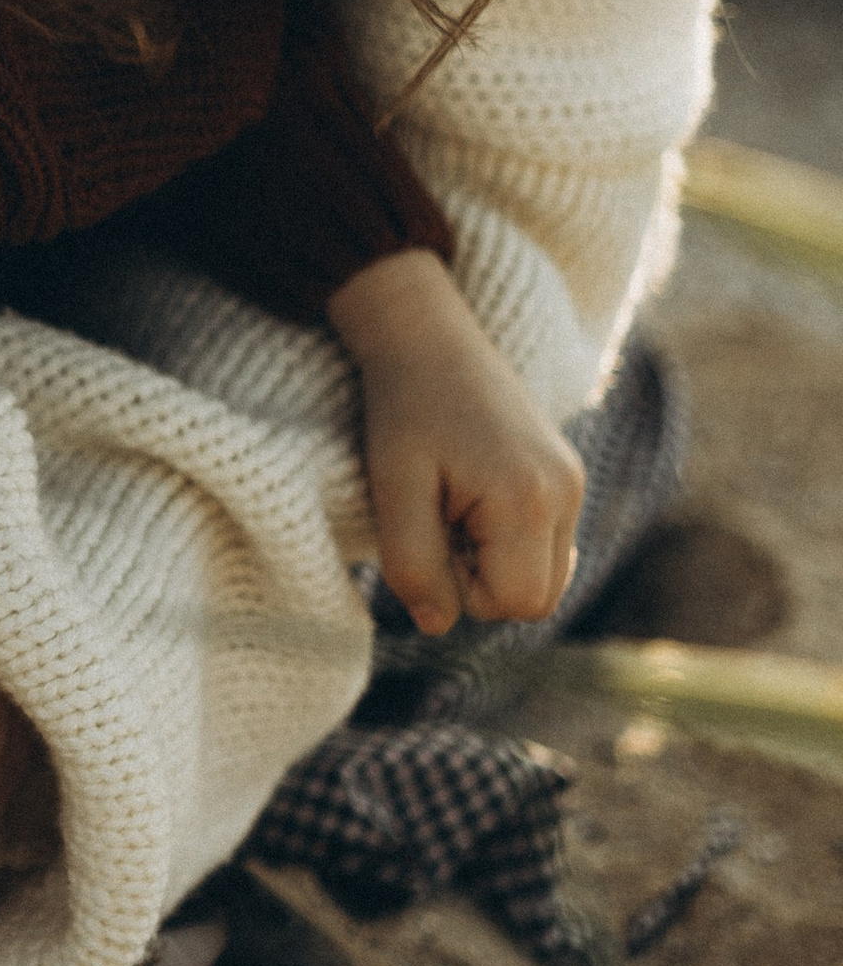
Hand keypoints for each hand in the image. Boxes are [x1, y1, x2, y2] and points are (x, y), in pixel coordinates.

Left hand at [329, 247, 583, 635]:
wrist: (427, 339)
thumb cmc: (404, 411)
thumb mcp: (393, 490)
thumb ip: (413, 565)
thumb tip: (437, 626)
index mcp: (529, 499)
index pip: (517, 603)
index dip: (465, 593)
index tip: (430, 539)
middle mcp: (567, 492)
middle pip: (540, 598)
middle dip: (484, 584)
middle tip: (439, 526)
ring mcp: (573, 483)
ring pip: (547, 575)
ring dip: (496, 564)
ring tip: (454, 511)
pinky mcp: (567, 476)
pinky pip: (548, 544)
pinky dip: (509, 542)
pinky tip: (472, 502)